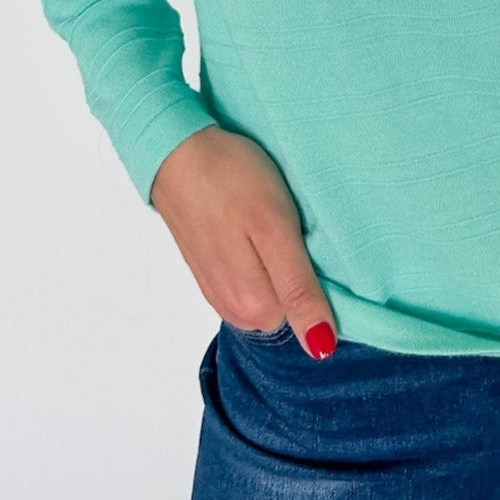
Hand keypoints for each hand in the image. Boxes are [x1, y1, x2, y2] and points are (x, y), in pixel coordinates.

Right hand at [149, 126, 337, 357]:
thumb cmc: (232, 179)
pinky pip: (249, 277)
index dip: (316, 273)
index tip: (304, 237)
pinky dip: (256, 254)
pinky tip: (248, 224)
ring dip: (275, 260)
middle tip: (285, 224)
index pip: (311, 312)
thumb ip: (298, 289)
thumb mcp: (276, 229)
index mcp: (254, 307)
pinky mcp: (210, 270)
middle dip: (296, 267)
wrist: (177, 151)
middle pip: (289, 303)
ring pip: (270, 289)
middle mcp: (234, 310)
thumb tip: (321, 348)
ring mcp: (218, 291)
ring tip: (265, 220)